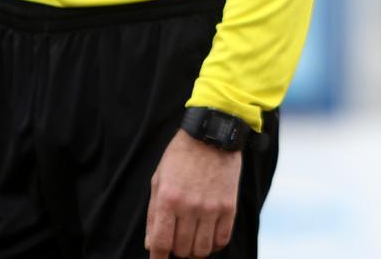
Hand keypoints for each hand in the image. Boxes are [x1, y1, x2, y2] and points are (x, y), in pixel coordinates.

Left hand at [146, 131, 241, 257]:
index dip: (158, 258)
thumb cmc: (180, 156)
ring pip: (202, 250)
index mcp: (168, 200)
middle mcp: (189, 207)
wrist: (211, 134)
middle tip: (177, 240)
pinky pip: (222, 239)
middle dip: (176, 250)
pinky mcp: (229, 206)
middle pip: (182, 250)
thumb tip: (151, 245)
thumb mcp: (158, 180)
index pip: (161, 244)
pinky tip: (209, 235)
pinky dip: (214, 244)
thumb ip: (152, 214)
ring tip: (193, 238)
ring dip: (195, 249)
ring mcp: (211, 207)